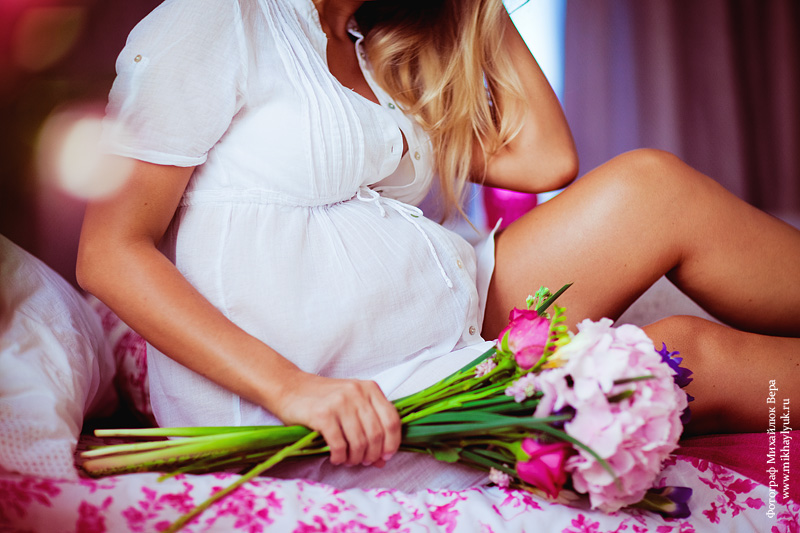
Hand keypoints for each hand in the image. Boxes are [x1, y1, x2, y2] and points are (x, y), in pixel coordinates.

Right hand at [273, 372, 401, 466]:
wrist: (290, 388)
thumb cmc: (323, 399)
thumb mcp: (351, 404)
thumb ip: (369, 426)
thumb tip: (382, 460)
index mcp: (369, 388)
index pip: (392, 420)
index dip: (392, 443)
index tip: (385, 456)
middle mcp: (357, 393)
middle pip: (376, 434)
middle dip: (372, 455)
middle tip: (364, 461)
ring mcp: (340, 402)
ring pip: (359, 442)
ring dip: (355, 458)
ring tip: (348, 460)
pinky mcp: (322, 415)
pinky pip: (339, 445)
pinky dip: (340, 457)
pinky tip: (336, 457)